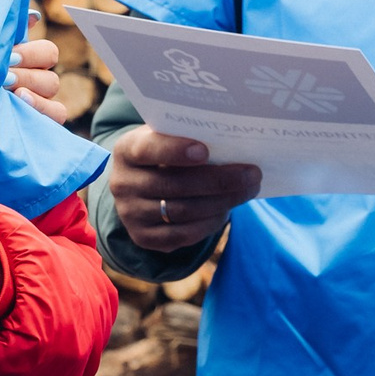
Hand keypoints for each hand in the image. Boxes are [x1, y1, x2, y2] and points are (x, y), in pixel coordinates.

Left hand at [9, 35, 66, 124]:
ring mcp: (42, 101)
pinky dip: (42, 107)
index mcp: (29, 61)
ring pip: (53, 89)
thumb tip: (33, 17)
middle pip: (49, 71)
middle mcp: (38, 80)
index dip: (31, 54)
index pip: (48, 52)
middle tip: (5, 77)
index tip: (9, 57)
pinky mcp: (40, 120)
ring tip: (10, 89)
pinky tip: (20, 102)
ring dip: (31, 88)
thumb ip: (6, 34)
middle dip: (26, 74)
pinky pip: (57, 113)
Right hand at [109, 127, 259, 251]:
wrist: (141, 185)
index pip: (147, 150)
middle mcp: (122, 183)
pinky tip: (226, 210)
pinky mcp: (143, 237)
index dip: (174, 151)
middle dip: (218, 180)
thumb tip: (234, 145)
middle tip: (252, 174)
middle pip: (173, 185)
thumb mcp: (166, 139)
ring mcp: (130, 213)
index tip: (205, 151)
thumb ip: (188, 138)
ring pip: (182, 211)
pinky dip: (210, 223)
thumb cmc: (165, 154)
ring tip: (248, 190)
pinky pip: (183, 235)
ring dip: (222, 202)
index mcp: (126, 151)